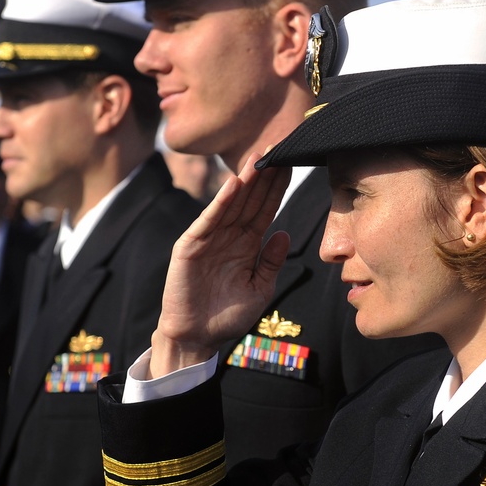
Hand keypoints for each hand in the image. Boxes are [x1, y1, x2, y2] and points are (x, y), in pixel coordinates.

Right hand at [151, 152, 290, 377]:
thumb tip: (285, 233)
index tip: (294, 163)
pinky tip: (234, 184)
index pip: (265, 209)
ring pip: (231, 204)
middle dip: (264, 175)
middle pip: (250, 199)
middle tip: (280, 147)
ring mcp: (208, 238)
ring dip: (245, 180)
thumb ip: (272, 261)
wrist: (198, 337)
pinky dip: (220, 202)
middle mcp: (228, 236)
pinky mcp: (191, 246)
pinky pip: (209, 220)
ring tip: (259, 158)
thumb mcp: (260, 288)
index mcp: (247, 244)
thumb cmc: (228, 316)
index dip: (278, 188)